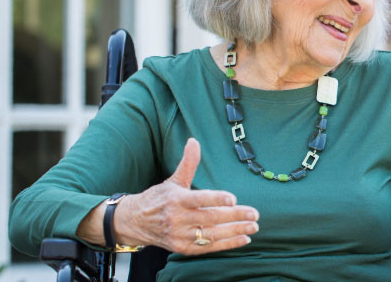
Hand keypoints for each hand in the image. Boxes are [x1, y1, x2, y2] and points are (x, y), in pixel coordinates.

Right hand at [115, 138, 259, 254]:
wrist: (136, 222)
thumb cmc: (159, 198)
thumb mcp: (173, 180)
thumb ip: (188, 163)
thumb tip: (194, 141)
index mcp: (176, 199)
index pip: (199, 199)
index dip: (216, 199)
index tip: (233, 199)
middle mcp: (177, 218)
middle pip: (210, 218)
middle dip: (234, 216)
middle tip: (254, 214)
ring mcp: (180, 235)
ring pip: (212, 235)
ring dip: (235, 231)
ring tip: (253, 226)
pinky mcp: (183, 248)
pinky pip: (209, 247)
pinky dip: (227, 244)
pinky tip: (244, 238)